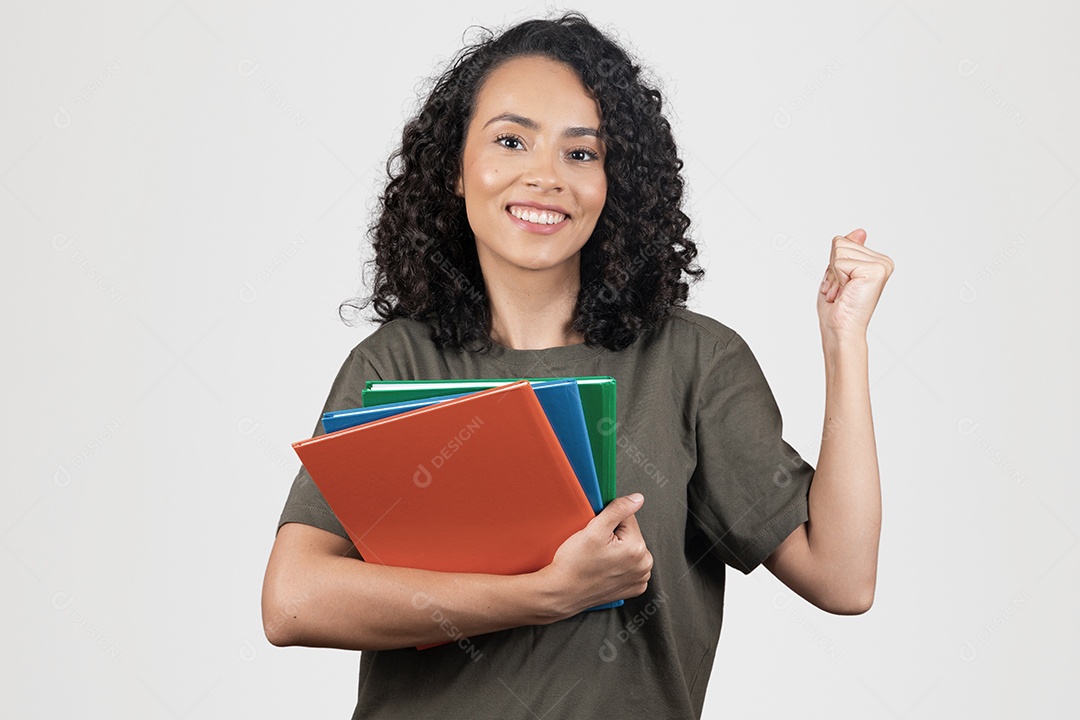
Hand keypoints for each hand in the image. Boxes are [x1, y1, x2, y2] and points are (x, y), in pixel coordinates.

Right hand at [537, 493, 652, 617]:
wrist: (562, 592)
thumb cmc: (574, 565)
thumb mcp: (594, 530)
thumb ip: (618, 510)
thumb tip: (637, 499)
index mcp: (638, 549)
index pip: (628, 519)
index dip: (608, 522)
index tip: (596, 534)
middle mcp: (643, 566)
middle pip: (630, 535)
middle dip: (613, 536)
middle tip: (595, 547)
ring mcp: (639, 579)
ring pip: (629, 550)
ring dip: (616, 550)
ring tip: (598, 559)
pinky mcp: (633, 588)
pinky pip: (628, 566)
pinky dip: (618, 565)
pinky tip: (603, 568)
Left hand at [817, 228, 893, 339]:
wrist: (841, 329)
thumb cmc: (838, 308)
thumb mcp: (838, 273)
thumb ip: (848, 251)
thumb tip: (860, 231)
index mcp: (876, 261)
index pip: (842, 242)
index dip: (832, 265)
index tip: (841, 285)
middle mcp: (883, 262)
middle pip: (840, 244)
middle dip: (832, 270)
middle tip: (841, 290)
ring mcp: (881, 265)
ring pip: (839, 250)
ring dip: (834, 275)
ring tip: (843, 292)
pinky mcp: (875, 270)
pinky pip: (840, 261)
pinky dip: (837, 279)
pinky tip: (846, 292)